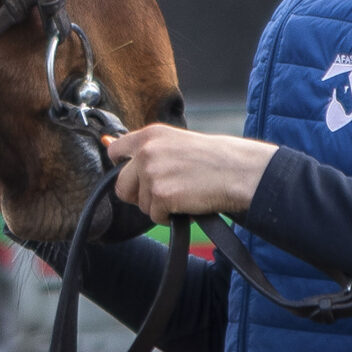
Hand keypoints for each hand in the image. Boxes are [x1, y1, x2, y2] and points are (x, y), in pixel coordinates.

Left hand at [106, 124, 277, 224]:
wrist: (241, 172)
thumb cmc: (217, 159)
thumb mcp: (179, 142)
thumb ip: (151, 149)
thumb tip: (110, 146)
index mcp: (150, 135)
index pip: (115, 150)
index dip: (122, 167)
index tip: (134, 175)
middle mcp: (146, 152)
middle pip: (122, 186)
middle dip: (140, 195)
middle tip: (165, 194)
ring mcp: (152, 174)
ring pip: (141, 204)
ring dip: (159, 206)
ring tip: (184, 194)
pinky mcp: (161, 195)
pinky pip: (155, 216)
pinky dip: (169, 216)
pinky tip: (187, 204)